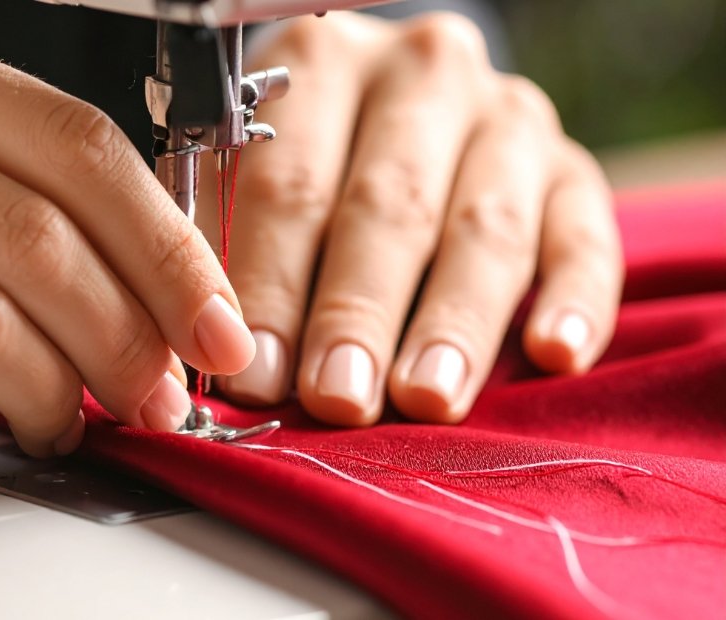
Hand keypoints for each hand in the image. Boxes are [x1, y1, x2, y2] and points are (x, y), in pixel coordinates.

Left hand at [206, 12, 622, 424]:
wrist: (402, 115)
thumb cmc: (302, 168)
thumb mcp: (249, 183)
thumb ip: (232, 254)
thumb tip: (224, 361)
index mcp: (321, 65)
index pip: (292, 185)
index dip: (270, 286)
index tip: (257, 374)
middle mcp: (422, 75)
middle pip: (389, 206)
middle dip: (358, 313)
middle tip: (339, 398)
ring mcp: (508, 118)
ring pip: (485, 228)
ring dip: (453, 322)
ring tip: (427, 397)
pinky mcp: (573, 171)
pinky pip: (587, 237)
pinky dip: (576, 300)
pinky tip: (555, 355)